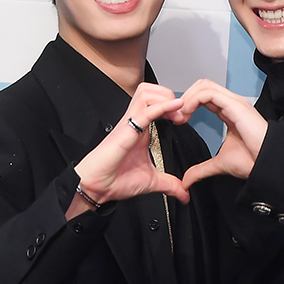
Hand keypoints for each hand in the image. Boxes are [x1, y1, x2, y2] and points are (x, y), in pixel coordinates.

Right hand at [67, 84, 187, 218]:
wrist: (99, 187)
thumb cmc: (116, 179)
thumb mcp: (152, 181)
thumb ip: (170, 184)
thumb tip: (184, 194)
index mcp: (140, 128)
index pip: (155, 101)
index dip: (172, 105)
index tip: (184, 120)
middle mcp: (134, 121)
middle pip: (150, 89)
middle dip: (170, 96)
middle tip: (182, 114)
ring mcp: (129, 123)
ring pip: (146, 92)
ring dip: (166, 98)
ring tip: (178, 114)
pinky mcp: (127, 130)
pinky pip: (145, 111)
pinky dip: (163, 107)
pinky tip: (176, 108)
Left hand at [174, 80, 267, 188]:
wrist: (267, 164)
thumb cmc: (253, 161)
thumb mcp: (219, 165)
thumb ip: (201, 170)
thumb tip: (186, 181)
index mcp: (230, 112)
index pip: (204, 96)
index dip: (188, 104)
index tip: (178, 121)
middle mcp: (232, 103)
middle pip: (203, 85)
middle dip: (185, 98)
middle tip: (176, 117)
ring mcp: (234, 102)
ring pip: (204, 85)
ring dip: (187, 98)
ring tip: (180, 116)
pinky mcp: (235, 105)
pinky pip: (208, 93)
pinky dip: (193, 100)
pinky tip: (187, 113)